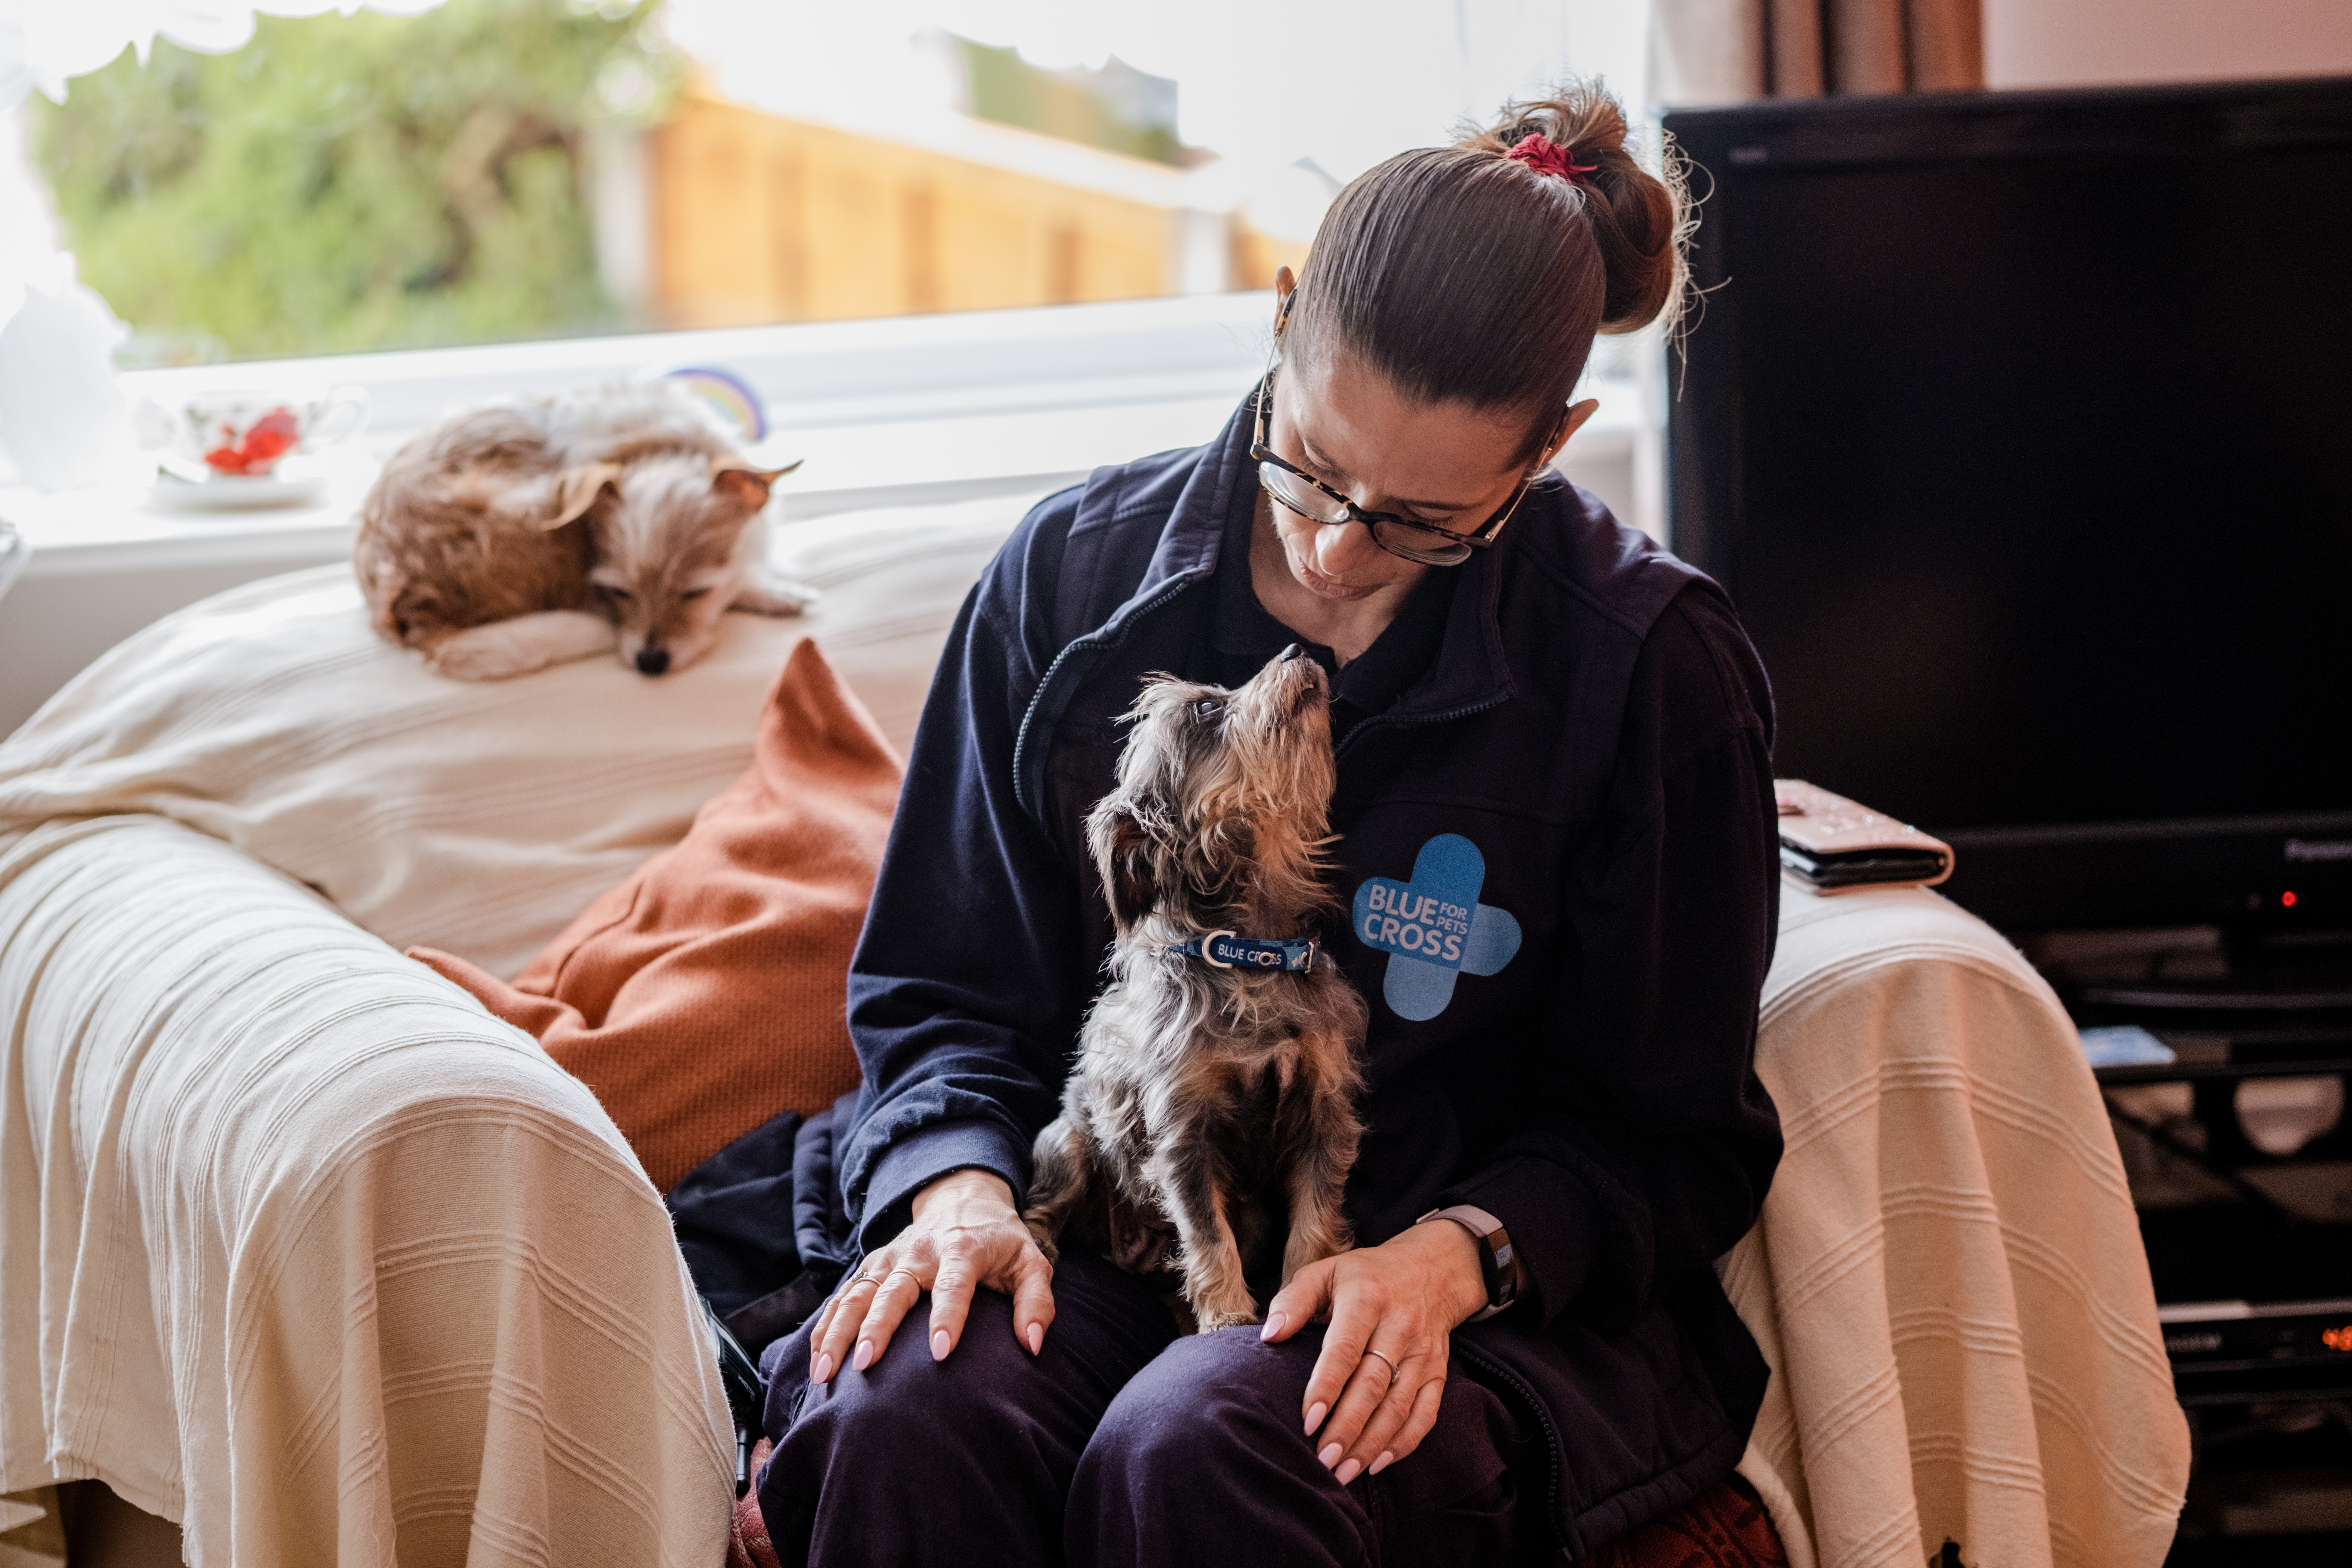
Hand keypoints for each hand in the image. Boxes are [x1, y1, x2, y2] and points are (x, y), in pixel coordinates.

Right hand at [806, 1169, 1055, 1383]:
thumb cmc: (1001, 1240)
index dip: (948, 1318)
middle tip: (864, 1365)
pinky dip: (826, 1324)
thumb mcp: (1030, 1263)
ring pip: (858, 1293)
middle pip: (893, 1291)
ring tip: (824, 1371)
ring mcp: (891, 1258)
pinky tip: (816, 1356)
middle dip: (876, 1328)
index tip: (940, 1353)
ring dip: (839, 1331)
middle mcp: (921, 1253)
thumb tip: (1032, 1345)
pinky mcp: (873, 1264)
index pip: (955, 1286)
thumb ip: (1036, 1302)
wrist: (964, 1196)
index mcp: (963, 1251)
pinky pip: (844, 1294)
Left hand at [1259, 1219, 1488, 1483]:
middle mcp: (1398, 1328)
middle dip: (1348, 1428)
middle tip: (1323, 1461)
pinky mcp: (1437, 1372)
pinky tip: (1379, 1462)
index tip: (1309, 1421)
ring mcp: (1422, 1353)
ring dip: (1372, 1443)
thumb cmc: (1366, 1276)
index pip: (1345, 1350)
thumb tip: (1269, 1335)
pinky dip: (1405, 1442)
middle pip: (1373, 1385)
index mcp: (1366, 1300)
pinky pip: (1426, 1413)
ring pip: (1399, 1405)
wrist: (1432, 1269)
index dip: (1327, 1387)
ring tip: (1344, 1472)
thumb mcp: (1326, 1271)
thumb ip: (1294, 1300)